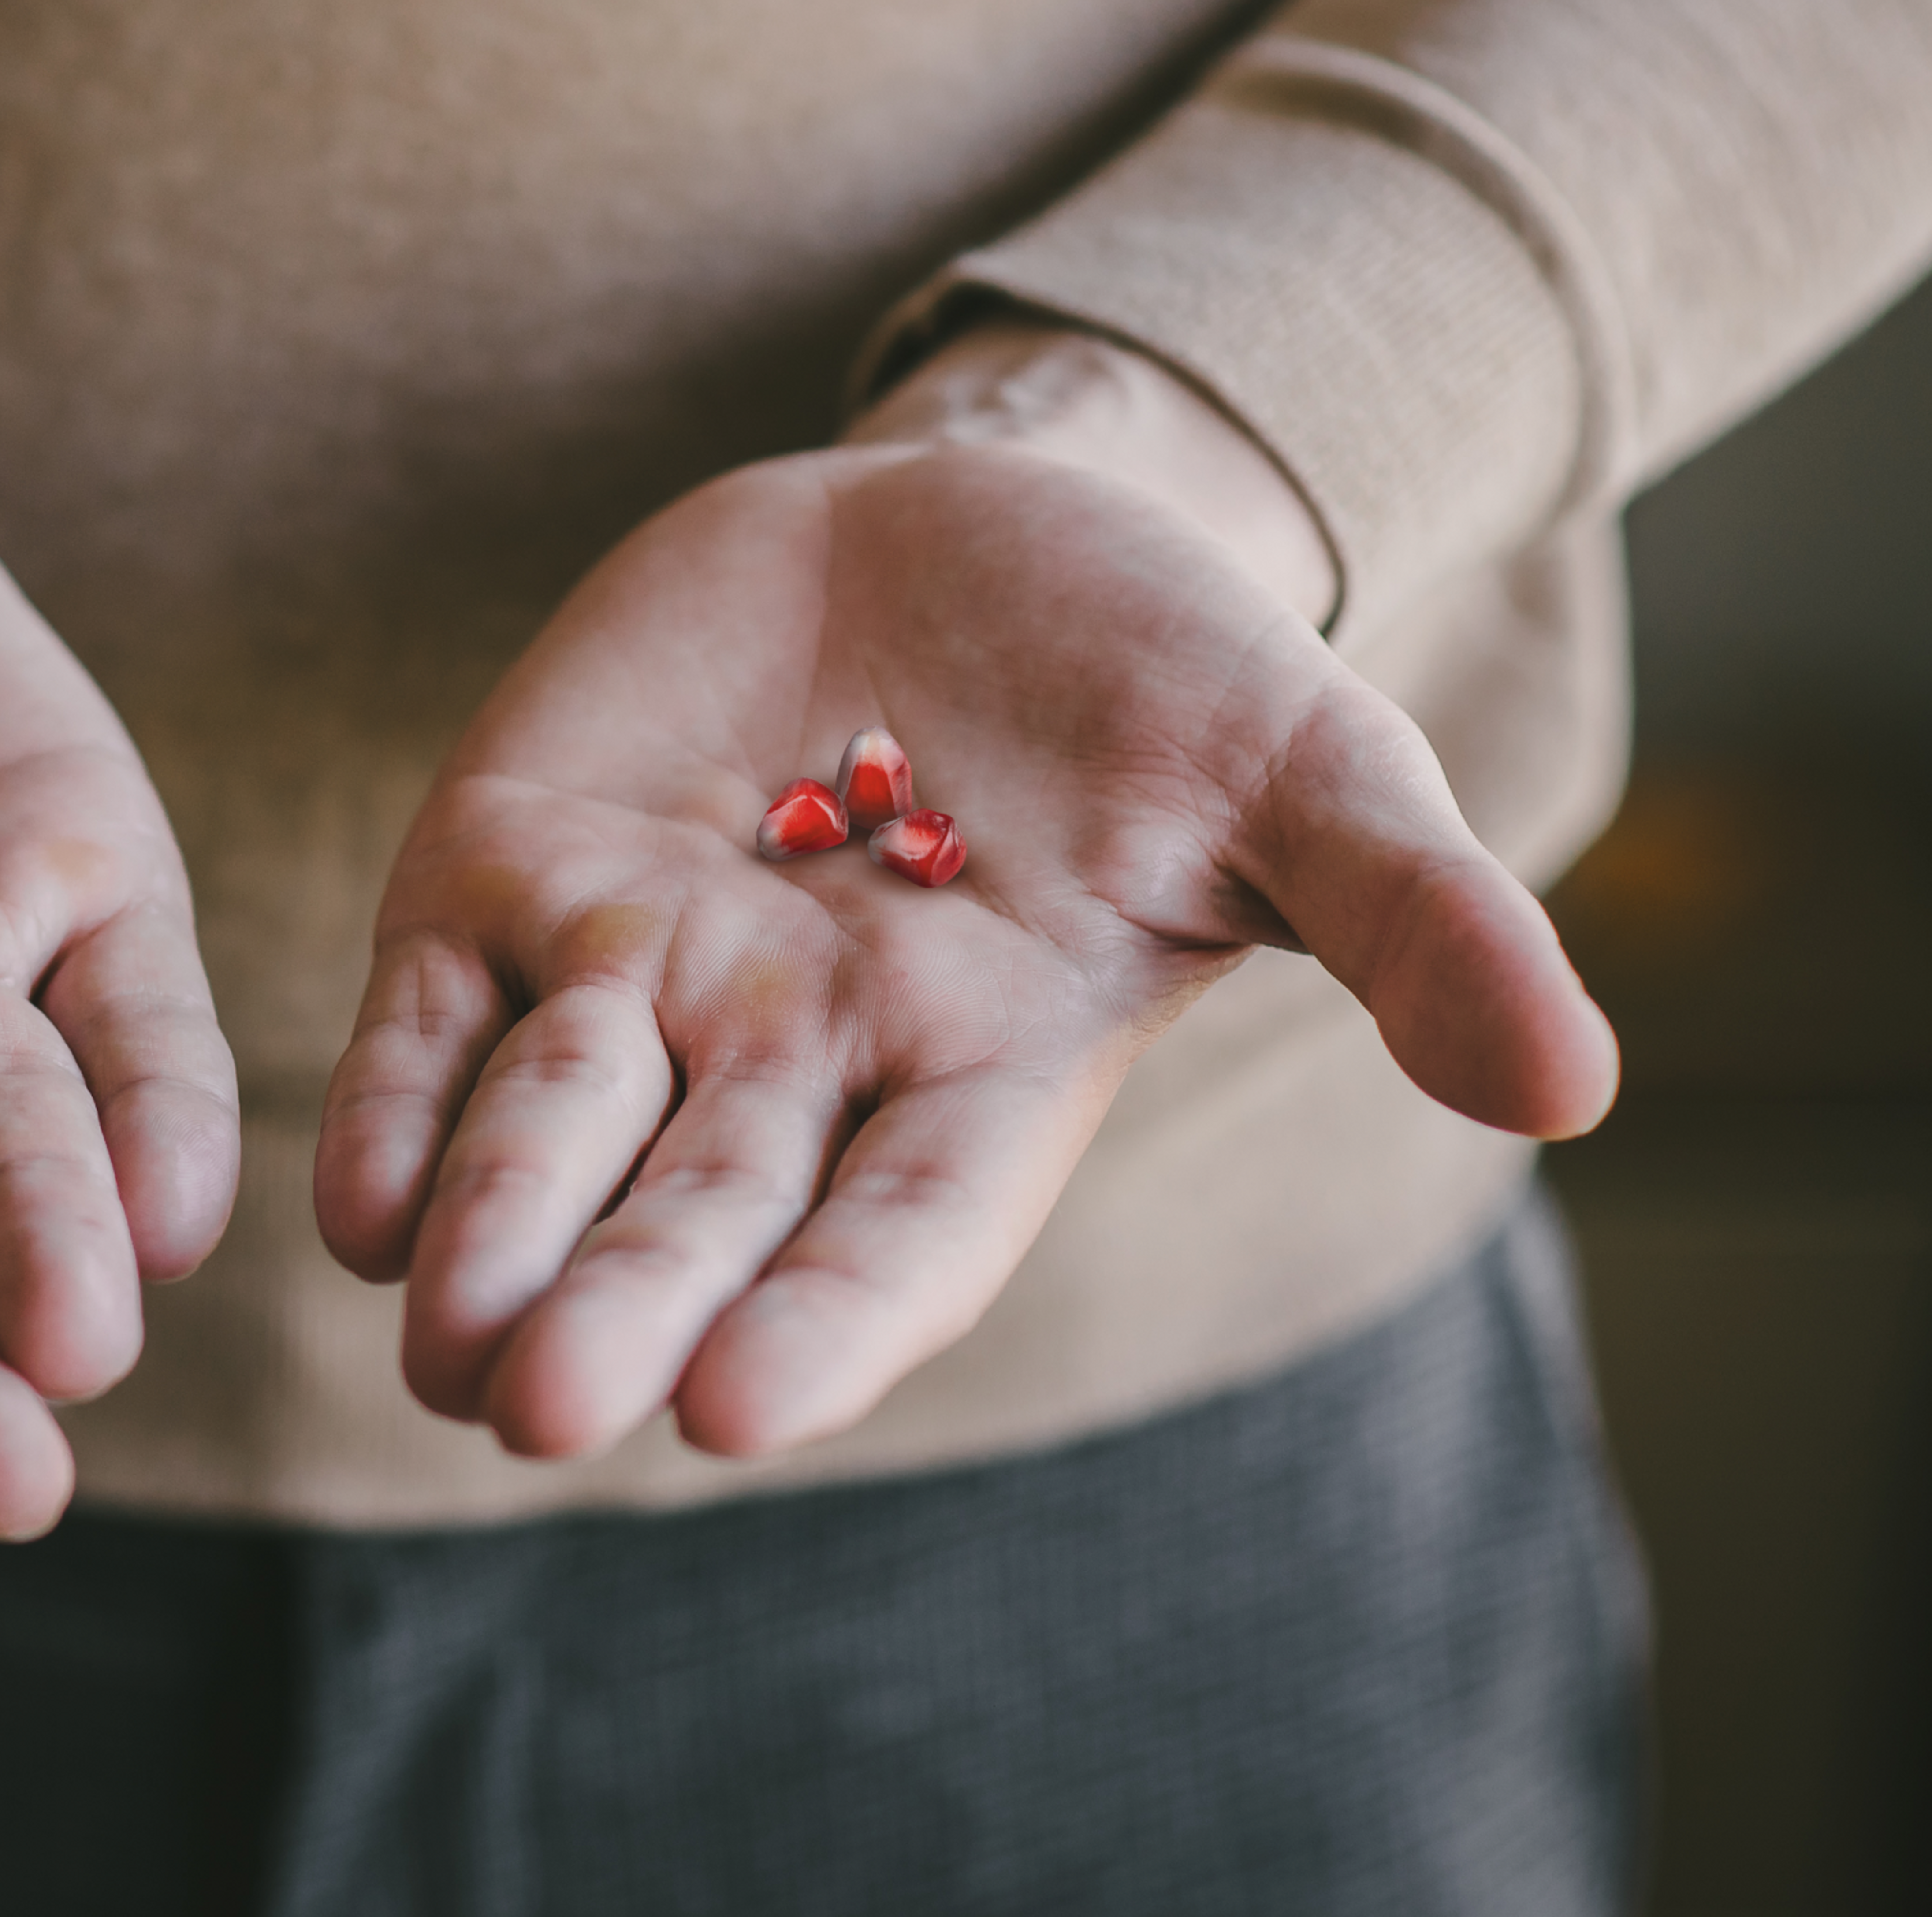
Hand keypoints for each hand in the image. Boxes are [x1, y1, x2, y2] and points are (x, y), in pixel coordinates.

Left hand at [314, 324, 1615, 1461]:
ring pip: (543, 1142)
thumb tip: (1580, 1086)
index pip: (896, 1238)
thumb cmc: (1160, 668)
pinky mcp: (515, 872)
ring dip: (489, 1239)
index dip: (828, 1323)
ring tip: (442, 1341)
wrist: (973, 523)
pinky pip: (434, 1024)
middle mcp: (787, 1063)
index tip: (742, 1404)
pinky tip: (351, 1196)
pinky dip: (395, 1108)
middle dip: (623, 1311)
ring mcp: (638, 975)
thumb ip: (1413, 925)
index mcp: (969, 1078)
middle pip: (694, 1221)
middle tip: (542, 1407)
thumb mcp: (1308, 771)